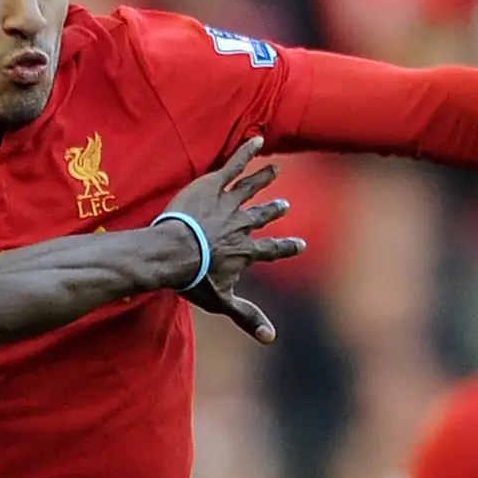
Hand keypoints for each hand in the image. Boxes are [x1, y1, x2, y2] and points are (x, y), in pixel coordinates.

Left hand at [160, 136, 306, 343]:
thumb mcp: (222, 301)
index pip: (271, 251)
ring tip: (273, 171)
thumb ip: (247, 317)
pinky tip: (256, 139)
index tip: (301, 245)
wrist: (176, 252)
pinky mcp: (214, 185)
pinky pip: (234, 165)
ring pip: (251, 189)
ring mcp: (229, 203)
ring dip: (263, 179)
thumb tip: (271, 338)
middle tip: (283, 204)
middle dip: (273, 210)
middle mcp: (243, 226)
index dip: (286, 249)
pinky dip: (246, 151)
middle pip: (262, 216)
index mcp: (246, 252)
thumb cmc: (195, 279)